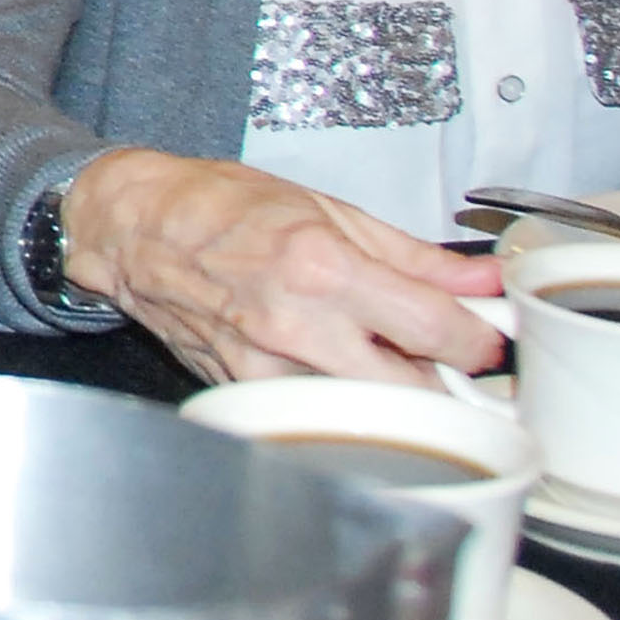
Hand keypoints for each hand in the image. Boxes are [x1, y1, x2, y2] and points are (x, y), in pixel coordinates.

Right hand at [57, 149, 505, 384]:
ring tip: (382, 360)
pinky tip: (329, 367)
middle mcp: (298, 324)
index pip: (440, 330)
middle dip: (443, 380)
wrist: (135, 228)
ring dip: (391, 395)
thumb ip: (414, 257)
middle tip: (442, 358)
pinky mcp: (245, 392)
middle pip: (415, 391)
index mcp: (325, 266)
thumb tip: (483, 283)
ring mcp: (267, 367)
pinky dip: (338, 398)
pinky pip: (316, 412)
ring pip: (368, 412)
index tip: (483, 338)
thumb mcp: (328, 211)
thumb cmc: (220, 207)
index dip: (479, 340)